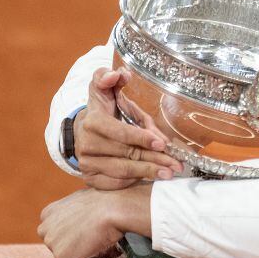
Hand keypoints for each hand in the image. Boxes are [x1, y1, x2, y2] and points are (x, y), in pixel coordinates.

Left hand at [37, 184, 150, 257]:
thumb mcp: (83, 207)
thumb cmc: (105, 203)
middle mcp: (45, 228)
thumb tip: (84, 235)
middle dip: (74, 255)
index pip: (56, 236)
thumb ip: (76, 220)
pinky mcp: (61, 257)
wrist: (114, 208)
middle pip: (58, 250)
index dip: (72, 244)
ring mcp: (52, 243)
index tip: (86, 247)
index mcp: (48, 213)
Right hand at [74, 67, 183, 189]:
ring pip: (122, 171)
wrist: (82, 132)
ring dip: (148, 172)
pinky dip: (134, 182)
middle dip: (153, 159)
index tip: (162, 143)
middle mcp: (86, 145)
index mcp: (92, 121)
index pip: (119, 132)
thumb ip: (110, 78)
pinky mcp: (90, 179)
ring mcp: (87, 164)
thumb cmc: (102, 110)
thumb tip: (121, 73)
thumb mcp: (104, 89)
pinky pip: (115, 184)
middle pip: (126, 154)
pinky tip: (149, 178)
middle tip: (175, 163)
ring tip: (169, 172)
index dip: (140, 138)